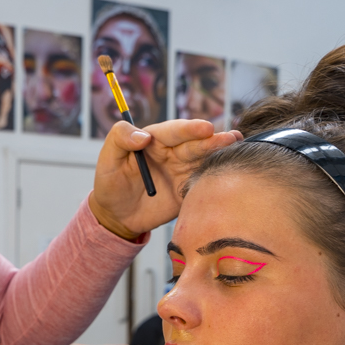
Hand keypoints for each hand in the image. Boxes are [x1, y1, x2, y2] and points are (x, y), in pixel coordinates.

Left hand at [90, 119, 241, 239]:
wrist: (116, 216)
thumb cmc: (109, 184)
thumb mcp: (107, 160)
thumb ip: (120, 140)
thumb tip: (143, 136)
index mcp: (155, 140)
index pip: (174, 131)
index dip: (190, 129)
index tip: (205, 129)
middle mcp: (172, 152)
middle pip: (195, 143)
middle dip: (213, 140)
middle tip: (230, 138)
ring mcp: (183, 170)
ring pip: (204, 159)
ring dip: (221, 154)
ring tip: (237, 147)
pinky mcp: (189, 189)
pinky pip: (204, 181)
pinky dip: (216, 177)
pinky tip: (230, 172)